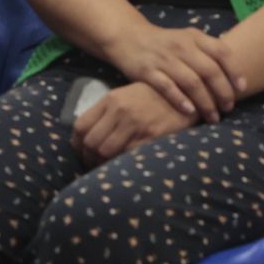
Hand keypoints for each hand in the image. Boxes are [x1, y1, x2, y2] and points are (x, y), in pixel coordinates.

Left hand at [72, 82, 192, 167]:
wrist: (186, 95)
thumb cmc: (154, 98)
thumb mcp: (127, 96)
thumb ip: (107, 111)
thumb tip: (88, 135)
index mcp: (111, 99)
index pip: (80, 126)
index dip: (77, 145)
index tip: (82, 153)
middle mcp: (120, 111)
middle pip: (91, 142)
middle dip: (88, 158)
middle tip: (93, 165)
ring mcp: (135, 124)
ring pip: (105, 152)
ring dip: (102, 164)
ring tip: (106, 168)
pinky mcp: (150, 136)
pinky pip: (126, 157)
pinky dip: (121, 164)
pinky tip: (123, 166)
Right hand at [106, 22, 244, 122]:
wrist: (130, 38)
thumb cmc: (167, 44)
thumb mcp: (188, 40)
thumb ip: (208, 53)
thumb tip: (234, 78)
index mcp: (194, 37)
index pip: (221, 51)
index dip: (234, 70)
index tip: (242, 89)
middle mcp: (181, 45)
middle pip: (209, 70)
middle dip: (222, 92)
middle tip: (228, 108)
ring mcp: (164, 58)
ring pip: (191, 82)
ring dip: (205, 102)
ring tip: (213, 117)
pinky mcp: (148, 71)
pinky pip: (167, 87)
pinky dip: (180, 100)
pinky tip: (189, 111)